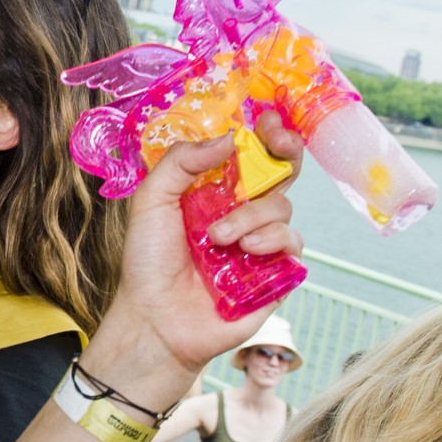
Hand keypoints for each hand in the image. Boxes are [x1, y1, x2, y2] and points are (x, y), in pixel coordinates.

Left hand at [83, 115, 304, 408]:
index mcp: (213, 188)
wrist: (157, 320)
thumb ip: (183, 162)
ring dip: (252, 215)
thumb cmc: (148, 262)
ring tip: (219, 239)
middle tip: (276, 145)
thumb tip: (227, 137)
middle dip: (284, 151)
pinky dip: (271, 241)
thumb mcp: (152, 201)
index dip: (265, 132)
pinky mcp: (277, 271)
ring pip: (283, 206)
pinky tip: (245, 252)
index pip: (248, 151)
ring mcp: (262, 239)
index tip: (267, 121)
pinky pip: (293, 242)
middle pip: (281, 169)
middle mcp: (242, 209)